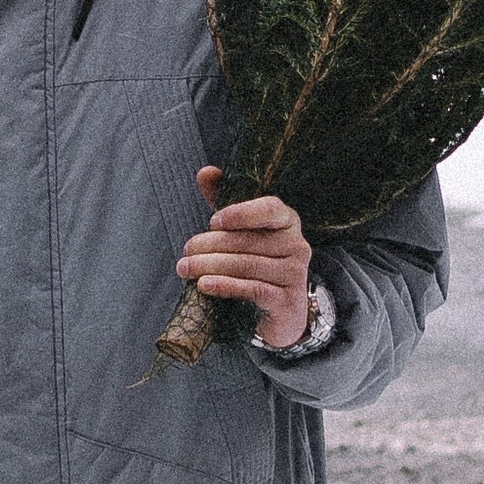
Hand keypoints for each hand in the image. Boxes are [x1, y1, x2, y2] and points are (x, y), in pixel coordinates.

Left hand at [179, 167, 312, 351]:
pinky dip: (225, 286)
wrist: (280, 312)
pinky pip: (253, 289)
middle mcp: (298, 245)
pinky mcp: (288, 301)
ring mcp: (295, 274)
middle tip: (185, 251)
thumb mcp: (241, 231)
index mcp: (287, 222)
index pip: (270, 208)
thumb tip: (206, 172)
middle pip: (248, 241)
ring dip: (209, 266)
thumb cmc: (257, 263)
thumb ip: (223, 201)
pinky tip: (204, 285)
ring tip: (185, 269)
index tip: (213, 220)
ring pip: (246, 265)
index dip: (241, 213)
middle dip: (210, 245)